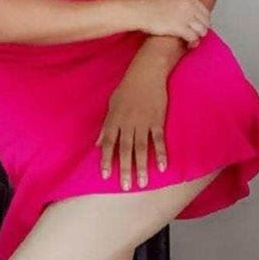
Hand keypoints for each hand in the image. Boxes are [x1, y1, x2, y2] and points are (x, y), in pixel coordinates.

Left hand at [95, 46, 168, 189]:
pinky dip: (160, 153)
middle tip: (124, 187)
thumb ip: (105, 126)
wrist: (147, 72)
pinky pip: (159, 140)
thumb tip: (96, 144)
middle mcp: (128, 122)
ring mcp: (143, 122)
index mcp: (115, 119)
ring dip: (142, 166)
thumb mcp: (111, 104)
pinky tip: (162, 167)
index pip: (108, 143)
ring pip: (142, 148)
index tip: (105, 176)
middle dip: (124, 169)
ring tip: (143, 183)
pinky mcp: (158, 120)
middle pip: (125, 149)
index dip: (106, 159)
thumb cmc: (127, 88)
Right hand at [137, 0, 209, 45]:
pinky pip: (193, 38)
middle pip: (205, 21)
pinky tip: (188, 44)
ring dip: (198, 36)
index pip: (205, 11)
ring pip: (202, 30)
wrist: (140, 11)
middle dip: (201, 29)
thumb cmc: (153, 1)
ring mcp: (185, 17)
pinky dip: (192, 42)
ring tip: (191, 39)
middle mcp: (188, 5)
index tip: (196, 24)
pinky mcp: (179, 28)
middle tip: (194, 32)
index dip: (202, 20)